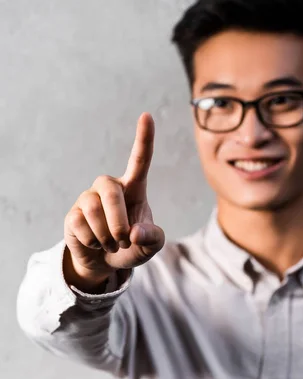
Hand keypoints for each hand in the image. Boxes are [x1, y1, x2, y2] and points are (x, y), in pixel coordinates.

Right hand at [63, 113, 164, 284]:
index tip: (147, 115)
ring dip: (106, 236)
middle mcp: (109, 187)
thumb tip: (135, 231)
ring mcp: (89, 198)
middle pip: (111, 192)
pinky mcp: (73, 214)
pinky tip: (95, 243)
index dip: (144, 138)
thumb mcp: (151, 245)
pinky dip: (93, 242)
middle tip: (124, 241)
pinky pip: (81, 225)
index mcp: (133, 187)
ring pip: (95, 210)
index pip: (140, 160)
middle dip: (118, 222)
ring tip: (110, 244)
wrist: (106, 262)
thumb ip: (153, 237)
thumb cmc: (132, 245)